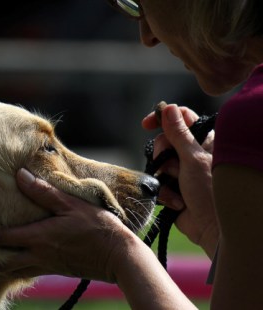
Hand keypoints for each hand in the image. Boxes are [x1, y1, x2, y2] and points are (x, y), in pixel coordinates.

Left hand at [0, 168, 137, 283]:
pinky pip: (22, 273)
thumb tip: (19, 174)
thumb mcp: (71, 204)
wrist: (117, 256)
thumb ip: (43, 191)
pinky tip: (0, 273)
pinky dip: (6, 275)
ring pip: (7, 272)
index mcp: (38, 236)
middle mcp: (36, 254)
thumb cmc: (96, 226)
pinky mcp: (50, 269)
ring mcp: (42, 264)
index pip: (0, 237)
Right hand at [142, 104, 217, 257]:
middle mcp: (192, 154)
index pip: (180, 118)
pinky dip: (164, 192)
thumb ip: (178, 133)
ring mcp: (182, 172)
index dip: (162, 118)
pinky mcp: (172, 189)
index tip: (146, 124)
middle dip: (162, 152)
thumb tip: (168, 107)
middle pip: (164, 140)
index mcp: (204, 141)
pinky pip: (157, 183)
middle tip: (170, 165)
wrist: (214, 230)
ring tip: (177, 188)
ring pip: (158, 162)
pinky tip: (176, 201)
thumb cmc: (212, 191)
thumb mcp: (194, 158)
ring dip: (164, 176)